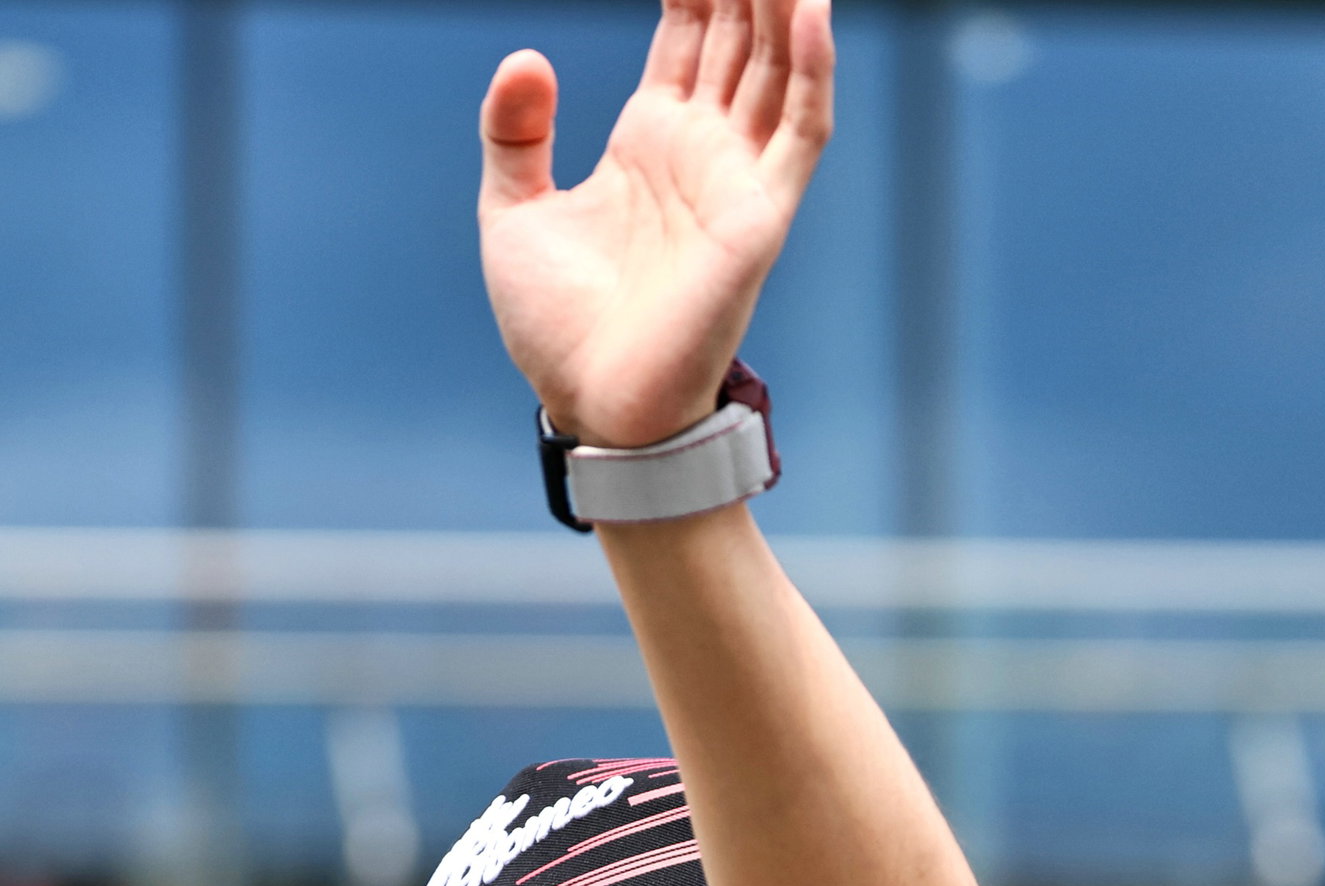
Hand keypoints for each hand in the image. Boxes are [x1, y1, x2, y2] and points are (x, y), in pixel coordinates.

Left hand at [479, 0, 833, 449]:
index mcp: (651, 137)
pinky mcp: (758, 219)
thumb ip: (514, 132)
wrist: (590, 406)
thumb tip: (527, 56)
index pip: (690, 25)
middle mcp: (703, 148)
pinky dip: (812, 68)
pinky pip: (800, 131)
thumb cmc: (557, 328)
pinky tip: (806, 5)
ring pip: (779, 61)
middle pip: (742, 27)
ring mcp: (736, 180)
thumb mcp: (512, 213)